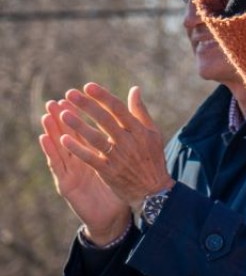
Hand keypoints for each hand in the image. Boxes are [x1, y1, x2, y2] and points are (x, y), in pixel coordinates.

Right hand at [39, 101, 130, 242]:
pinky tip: (46, 138)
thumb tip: (135, 111)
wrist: (118, 214)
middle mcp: (81, 159)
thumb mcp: (126, 159)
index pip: (86, 127)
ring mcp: (73, 171)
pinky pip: (58, 165)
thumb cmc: (122, 185)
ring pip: (61, 146)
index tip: (77, 94)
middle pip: (70, 134)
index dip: (82, 111)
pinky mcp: (67, 183)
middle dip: (63, 116)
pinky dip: (51, 151)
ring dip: (54, 129)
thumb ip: (129, 136)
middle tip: (57, 99)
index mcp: (95, 152)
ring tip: (48, 114)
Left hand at [54, 84, 174, 206]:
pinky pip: (90, 157)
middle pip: (105, 120)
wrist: (153, 189)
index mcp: (139, 131)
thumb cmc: (152, 158)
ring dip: (78, 125)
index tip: (88, 86)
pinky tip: (63, 139)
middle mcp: (129, 142)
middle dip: (87, 105)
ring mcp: (118, 157)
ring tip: (63, 114)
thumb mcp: (152, 133)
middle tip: (70, 93)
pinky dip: (77, 148)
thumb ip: (140, 112)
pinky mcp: (109, 171)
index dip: (103, 97)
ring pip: (95, 138)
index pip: (119, 109)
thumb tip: (134, 90)